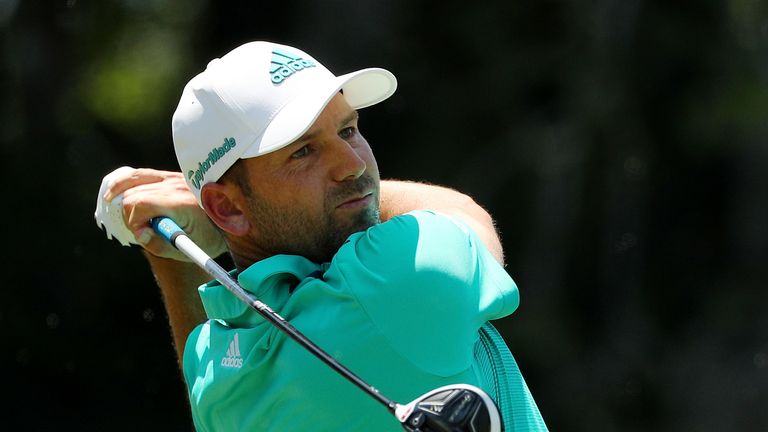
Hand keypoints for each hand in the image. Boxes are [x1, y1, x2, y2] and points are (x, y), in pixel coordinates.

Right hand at [97, 167, 227, 260]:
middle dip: (129, 214)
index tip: (145, 236)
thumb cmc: (214, 236)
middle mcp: (176, 185)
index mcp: (181, 202)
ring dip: (121, 194)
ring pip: (134, 179)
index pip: (139, 204)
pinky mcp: (173, 176)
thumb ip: (160, 245)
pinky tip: (116, 191)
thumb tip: (139, 235)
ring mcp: (174, 177)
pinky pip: (143, 174)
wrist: (236, 218)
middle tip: (140, 230)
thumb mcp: (189, 249)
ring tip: (112, 206)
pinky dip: (127, 182)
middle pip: (133, 194)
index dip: (134, 223)